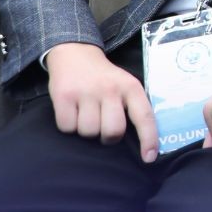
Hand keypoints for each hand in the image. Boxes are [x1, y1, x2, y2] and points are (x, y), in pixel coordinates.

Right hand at [46, 42, 157, 160]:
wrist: (75, 53)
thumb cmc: (104, 78)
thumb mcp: (125, 85)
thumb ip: (132, 107)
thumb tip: (140, 141)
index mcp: (131, 87)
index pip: (144, 116)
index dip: (148, 139)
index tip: (149, 158)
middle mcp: (110, 89)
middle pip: (113, 132)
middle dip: (108, 137)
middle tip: (103, 125)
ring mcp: (86, 92)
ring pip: (89, 132)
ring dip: (87, 130)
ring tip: (86, 113)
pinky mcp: (63, 96)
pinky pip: (67, 128)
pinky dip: (68, 125)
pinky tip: (71, 110)